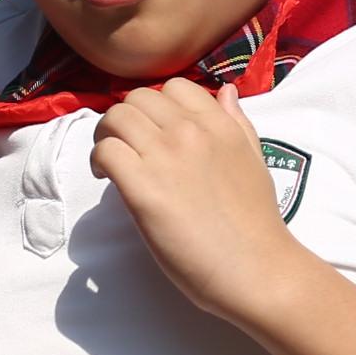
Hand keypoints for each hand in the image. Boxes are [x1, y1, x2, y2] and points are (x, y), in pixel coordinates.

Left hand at [89, 81, 305, 323]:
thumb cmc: (256, 223)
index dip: (157, 107)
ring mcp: (166, 157)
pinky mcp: (143, 189)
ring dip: (106, 137)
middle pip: (138, 99)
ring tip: (112, 164)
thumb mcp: (254, 159)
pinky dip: (99, 161)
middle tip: (126, 148)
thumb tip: (225, 91)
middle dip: (127, 119)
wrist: (256, 268)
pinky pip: (106, 152)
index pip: (175, 87)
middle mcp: (191, 132)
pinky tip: (107, 180)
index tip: (153, 132)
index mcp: (219, 124)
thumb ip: (237, 123)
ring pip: (116, 118)